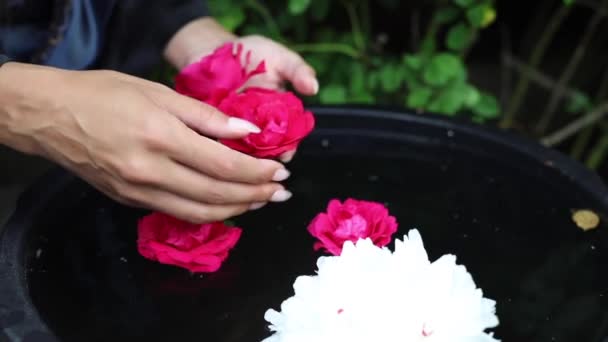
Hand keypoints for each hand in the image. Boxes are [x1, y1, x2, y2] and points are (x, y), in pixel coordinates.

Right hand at [0, 63, 291, 222]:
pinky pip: (178, 213)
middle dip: (256, 194)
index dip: (257, 172)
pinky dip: (209, 212)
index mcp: (160, 136)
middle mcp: (150, 171)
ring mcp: (139, 191)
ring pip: (200, 212)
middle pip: (217, 194)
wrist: (51, 116)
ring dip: (237, 210)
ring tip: (262, 202)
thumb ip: (206, 116)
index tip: (279, 170)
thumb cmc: (103, 94)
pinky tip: (227, 205)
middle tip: (280, 190)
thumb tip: (247, 132)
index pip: (223, 165)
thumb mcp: (158, 92)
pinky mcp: (130, 201)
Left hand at [165, 18, 318, 162]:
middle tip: (261, 152)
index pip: (289, 141)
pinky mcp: (214, 127)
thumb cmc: (252, 55)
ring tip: (241, 146)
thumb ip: (299, 71)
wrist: (216, 51)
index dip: (289, 148)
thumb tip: (313, 87)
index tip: (286, 152)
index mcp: (280, 117)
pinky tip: (221, 138)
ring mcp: (236, 130)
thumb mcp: (280, 58)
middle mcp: (260, 128)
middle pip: (267, 151)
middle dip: (266, 155)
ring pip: (244, 150)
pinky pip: (219, 140)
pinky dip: (221, 141)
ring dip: (244, 152)